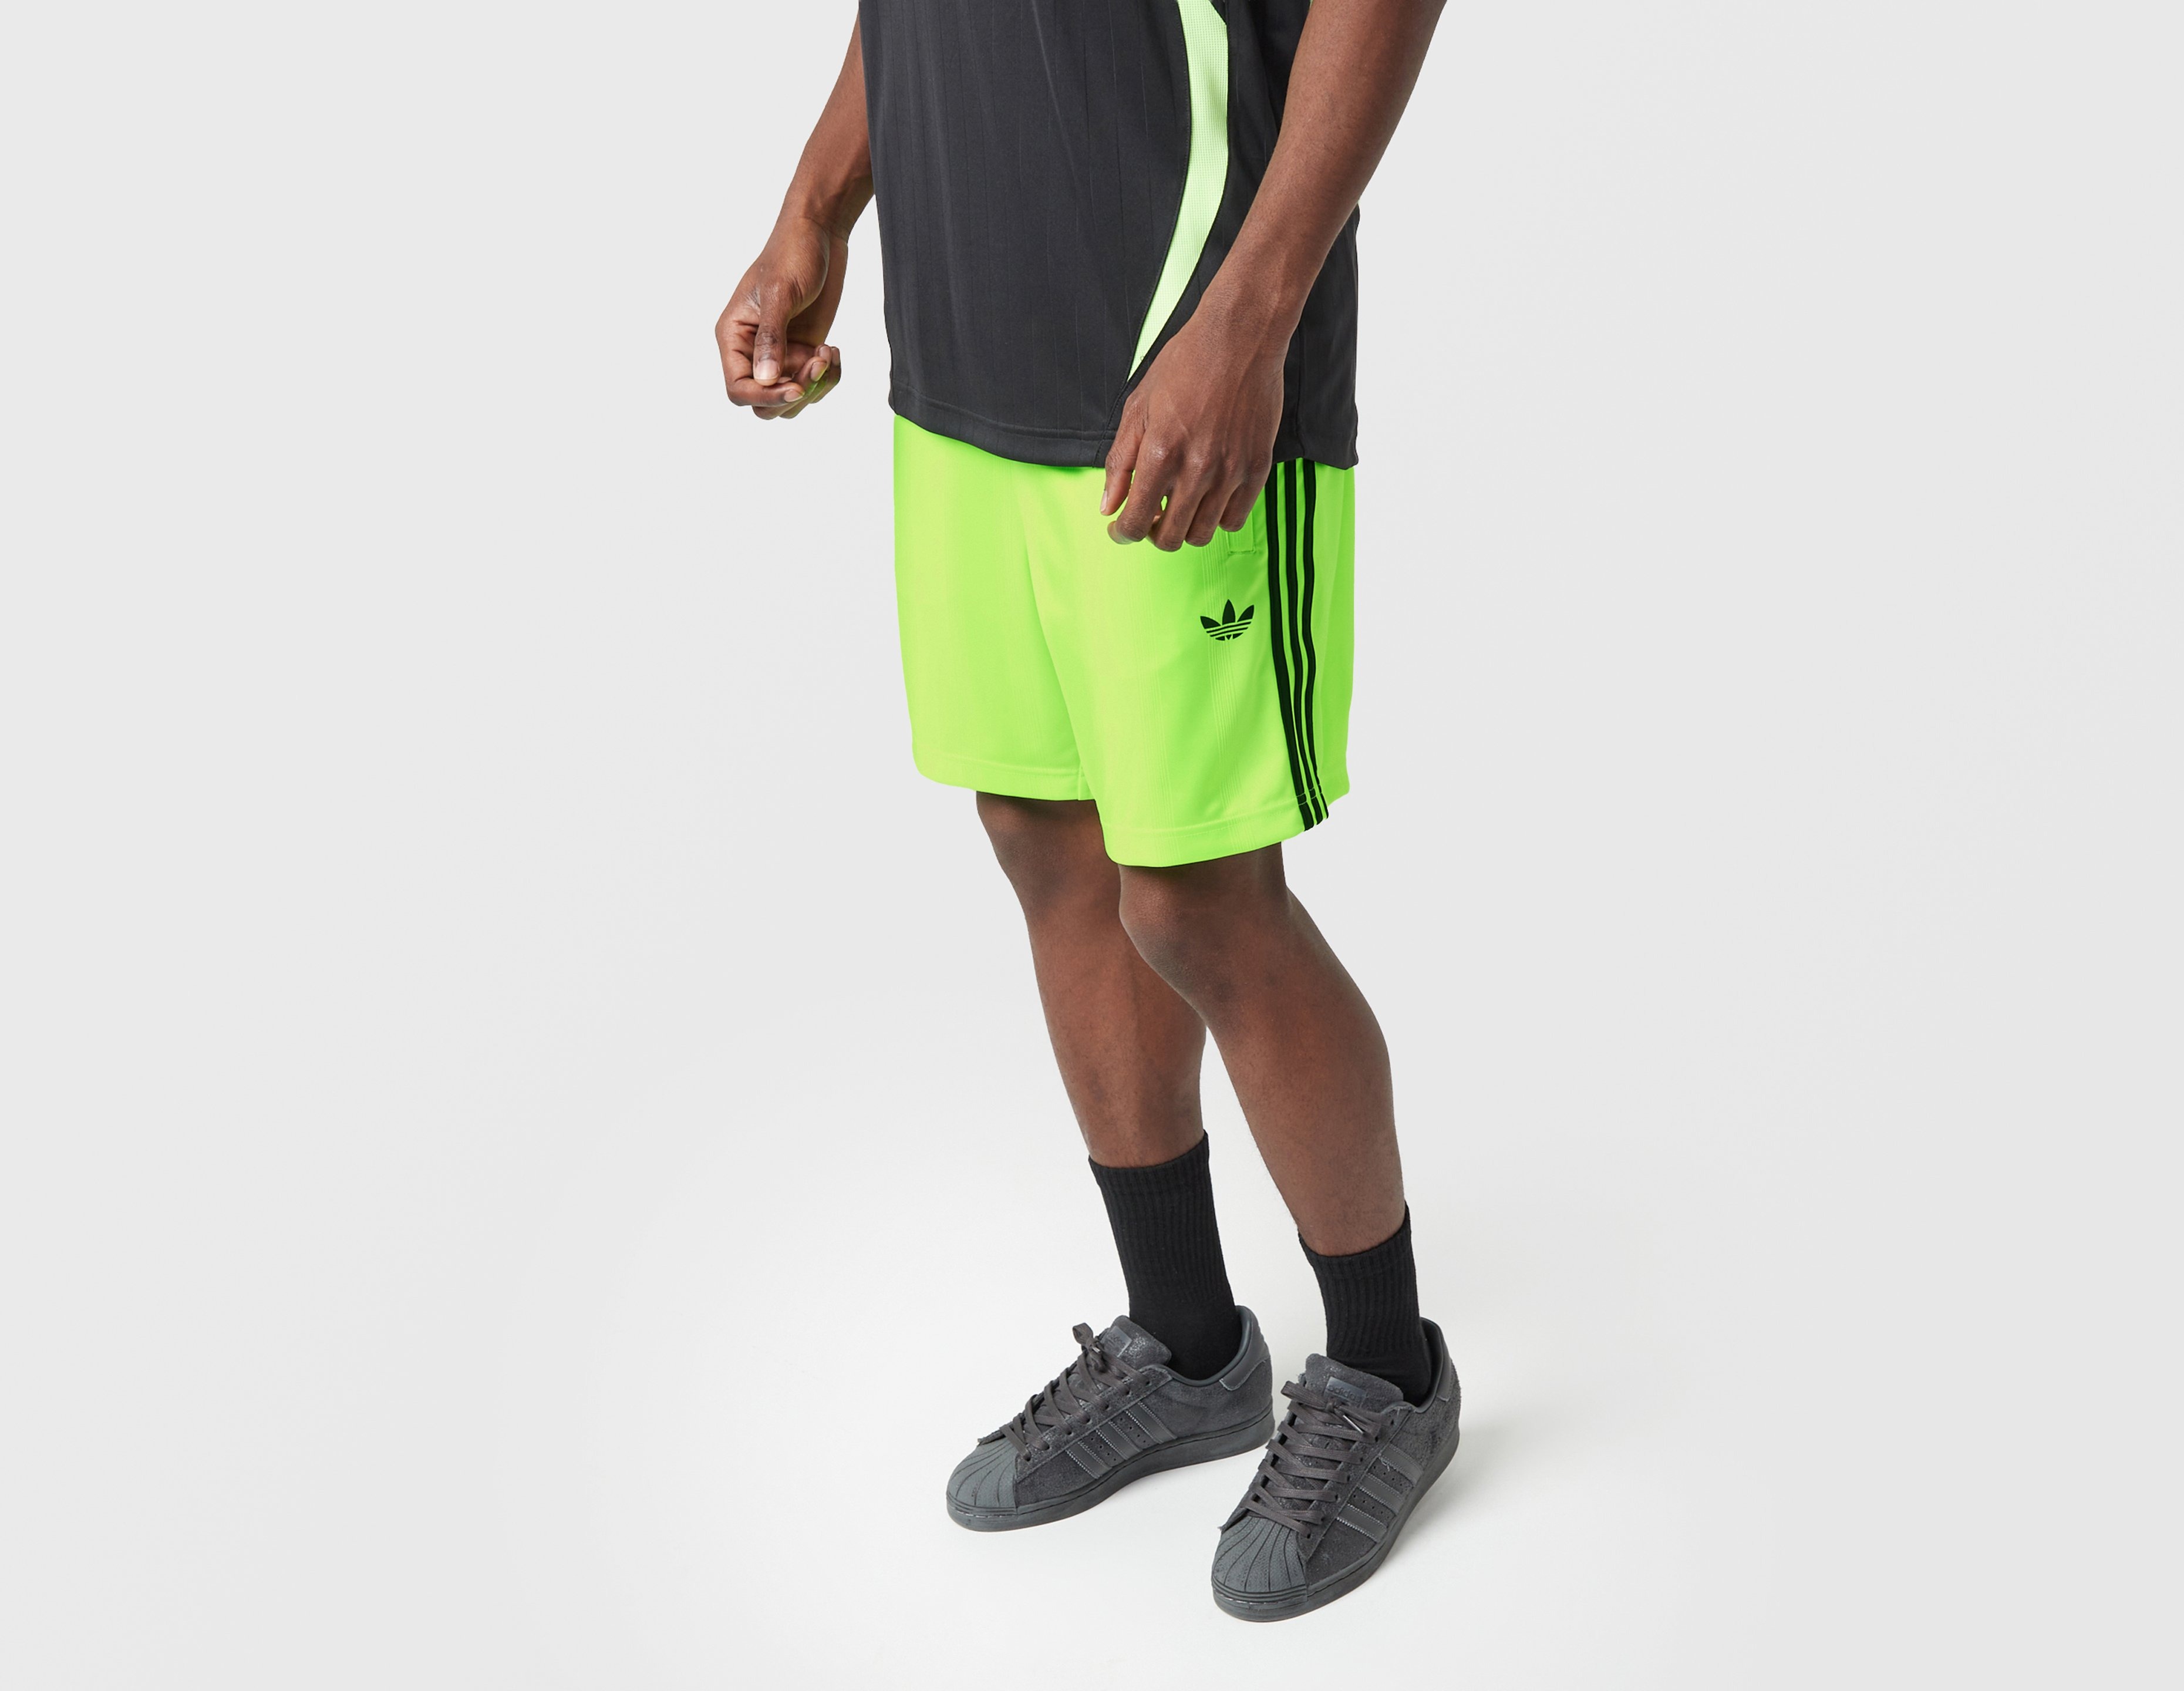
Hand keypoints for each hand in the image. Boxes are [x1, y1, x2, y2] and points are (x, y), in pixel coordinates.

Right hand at [716, 215, 846, 419]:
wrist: (820, 235)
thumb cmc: (792, 254)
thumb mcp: (779, 294)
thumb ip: (771, 338)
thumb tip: (766, 379)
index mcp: (734, 337)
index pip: (738, 388)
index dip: (765, 396)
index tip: (796, 388)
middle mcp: (752, 351)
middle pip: (765, 403)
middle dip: (795, 393)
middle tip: (818, 361)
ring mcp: (781, 355)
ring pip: (792, 399)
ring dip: (815, 386)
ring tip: (828, 352)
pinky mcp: (804, 352)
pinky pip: (813, 386)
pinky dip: (828, 377)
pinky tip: (834, 351)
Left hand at [1100, 308, 1286, 549]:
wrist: (1240, 338)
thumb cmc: (1185, 364)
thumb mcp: (1138, 407)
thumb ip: (1121, 462)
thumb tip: (1109, 506)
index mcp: (1161, 453)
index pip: (1137, 522)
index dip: (1123, 533)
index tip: (1120, 528)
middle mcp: (1197, 469)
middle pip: (1171, 538)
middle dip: (1153, 533)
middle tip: (1150, 515)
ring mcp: (1231, 472)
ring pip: (1203, 534)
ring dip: (1185, 528)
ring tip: (1179, 505)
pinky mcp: (1257, 468)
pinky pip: (1235, 519)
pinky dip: (1217, 518)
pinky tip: (1207, 497)